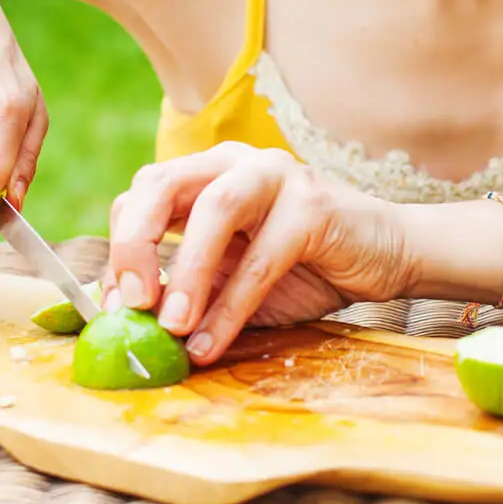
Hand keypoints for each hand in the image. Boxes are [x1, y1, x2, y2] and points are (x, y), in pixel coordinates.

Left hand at [103, 143, 413, 364]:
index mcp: (206, 172)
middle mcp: (234, 161)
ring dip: (186, 271)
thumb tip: (124, 320)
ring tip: (171, 327)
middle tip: (130, 304)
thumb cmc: (302, 267)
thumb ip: (185, 289)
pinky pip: (261, 257)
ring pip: (213, 209)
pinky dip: (231, 305)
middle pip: (162, 183)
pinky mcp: (313, 204)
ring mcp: (276, 174)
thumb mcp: (230, 277)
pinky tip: (211, 342)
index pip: (142, 193)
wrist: (386, 255)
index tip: (115, 305)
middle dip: (135, 243)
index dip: (121, 246)